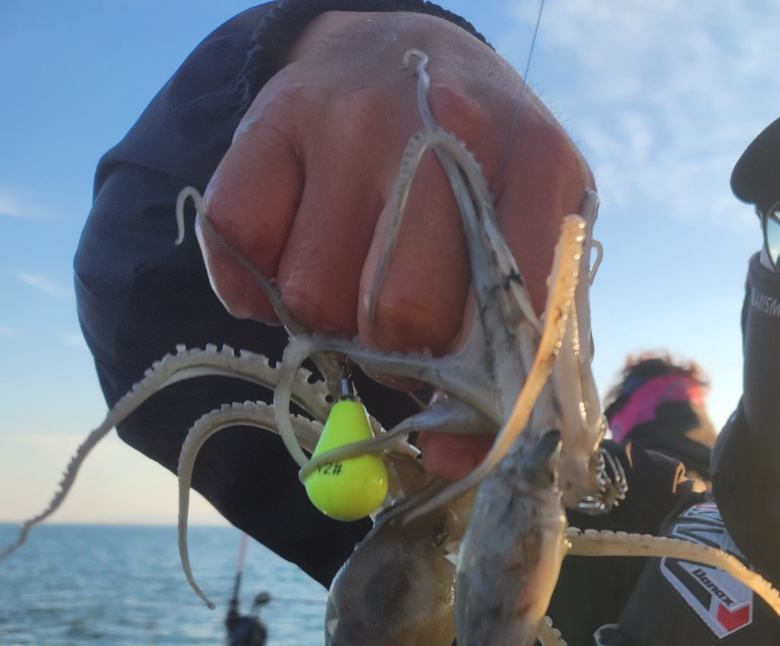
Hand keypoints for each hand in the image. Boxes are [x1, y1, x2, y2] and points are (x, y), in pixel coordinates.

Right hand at [200, 10, 593, 478]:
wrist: (404, 49)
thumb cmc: (483, 177)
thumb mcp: (534, 237)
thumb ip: (520, 348)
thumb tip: (455, 460)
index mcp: (539, 165)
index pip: (514, 313)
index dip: (489, 390)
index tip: (472, 414)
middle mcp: (445, 132)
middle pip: (402, 316)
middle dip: (403, 357)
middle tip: (409, 336)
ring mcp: (350, 121)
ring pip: (314, 298)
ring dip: (332, 321)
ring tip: (360, 281)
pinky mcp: (267, 123)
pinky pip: (237, 254)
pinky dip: (256, 287)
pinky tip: (298, 257)